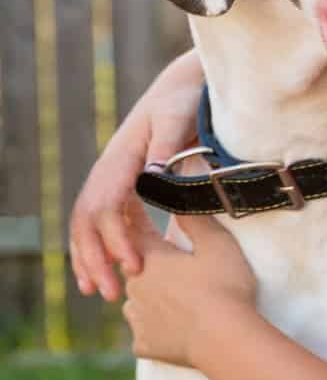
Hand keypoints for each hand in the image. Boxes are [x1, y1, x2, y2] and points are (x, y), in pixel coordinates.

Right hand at [70, 50, 204, 300]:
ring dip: (90, 258)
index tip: (134, 267)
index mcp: (122, 158)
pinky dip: (98, 245)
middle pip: (88, 219)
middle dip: (94, 258)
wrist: (182, 86)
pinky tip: (106, 269)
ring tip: (98, 292)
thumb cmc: (185, 100)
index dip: (117, 239)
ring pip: (88, 223)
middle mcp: (110, 169)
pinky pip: (102, 219)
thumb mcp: (179, 117)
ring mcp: (113, 177)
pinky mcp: (122, 183)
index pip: (109, 206)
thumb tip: (150, 177)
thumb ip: (167, 145)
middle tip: (109, 293)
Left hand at [123, 215, 257, 367]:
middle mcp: (137, 287)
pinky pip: (144, 333)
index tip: (132, 204)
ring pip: (136, 302)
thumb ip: (196, 221)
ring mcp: (138, 318)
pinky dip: (155, 329)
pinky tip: (172, 330)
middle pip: (134, 269)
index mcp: (153, 259)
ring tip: (174, 300)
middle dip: (148, 264)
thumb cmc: (225, 288)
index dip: (136, 218)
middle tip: (171, 265)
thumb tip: (180, 201)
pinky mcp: (144, 344)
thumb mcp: (219, 245)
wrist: (223, 339)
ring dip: (148, 298)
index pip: (136, 232)